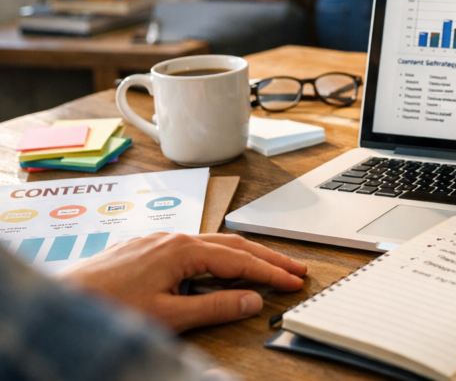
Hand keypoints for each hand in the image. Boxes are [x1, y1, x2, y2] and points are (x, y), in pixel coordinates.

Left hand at [59, 233, 306, 332]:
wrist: (61, 301)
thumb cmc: (107, 308)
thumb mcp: (167, 315)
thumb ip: (214, 307)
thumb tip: (251, 301)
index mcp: (182, 249)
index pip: (240, 260)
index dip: (271, 272)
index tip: (294, 281)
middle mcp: (173, 238)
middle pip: (233, 245)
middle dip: (267, 258)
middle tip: (296, 269)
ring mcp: (158, 241)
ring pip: (213, 244)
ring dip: (244, 256)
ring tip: (269, 267)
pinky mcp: (145, 250)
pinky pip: (193, 248)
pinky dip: (218, 257)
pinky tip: (221, 267)